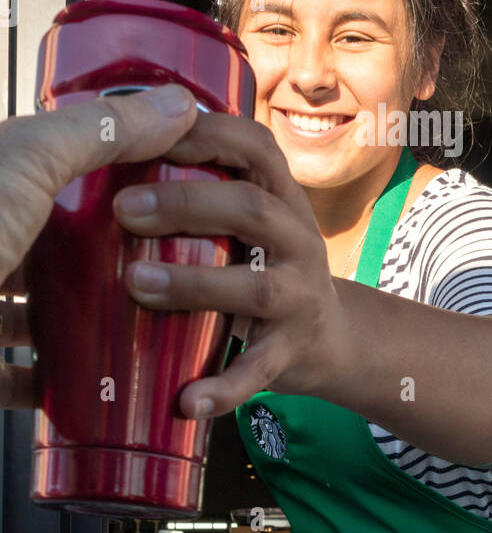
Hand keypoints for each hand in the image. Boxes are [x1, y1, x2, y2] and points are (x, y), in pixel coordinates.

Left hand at [0, 85, 197, 407]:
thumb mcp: (31, 163)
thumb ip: (100, 131)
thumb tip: (175, 104)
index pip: (58, 161)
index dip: (112, 166)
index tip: (165, 181)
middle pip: (48, 239)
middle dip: (101, 252)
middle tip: (161, 263)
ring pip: (30, 307)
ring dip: (78, 318)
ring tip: (135, 324)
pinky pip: (11, 371)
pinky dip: (48, 379)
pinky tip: (82, 383)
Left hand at [113, 112, 344, 418]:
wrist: (333, 340)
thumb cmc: (264, 266)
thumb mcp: (248, 217)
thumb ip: (203, 185)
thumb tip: (117, 143)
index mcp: (280, 197)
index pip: (254, 146)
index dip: (207, 133)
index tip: (151, 132)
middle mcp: (298, 239)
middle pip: (250, 208)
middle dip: (186, 202)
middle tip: (123, 208)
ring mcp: (299, 297)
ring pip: (252, 289)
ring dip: (193, 284)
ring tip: (136, 283)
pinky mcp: (291, 353)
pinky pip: (257, 372)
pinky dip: (223, 388)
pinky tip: (187, 399)